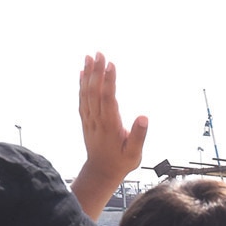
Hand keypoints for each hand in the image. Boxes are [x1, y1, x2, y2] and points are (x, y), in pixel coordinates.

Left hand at [73, 53, 148, 217]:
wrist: (101, 173)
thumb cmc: (121, 163)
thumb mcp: (134, 154)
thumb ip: (139, 135)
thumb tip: (143, 117)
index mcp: (110, 125)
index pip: (108, 99)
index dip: (109, 81)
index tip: (111, 64)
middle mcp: (97, 120)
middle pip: (95, 91)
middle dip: (97, 71)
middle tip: (99, 53)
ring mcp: (89, 119)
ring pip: (86, 93)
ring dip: (88, 74)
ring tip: (89, 57)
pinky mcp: (86, 119)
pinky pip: (82, 98)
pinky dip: (81, 84)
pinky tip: (82, 73)